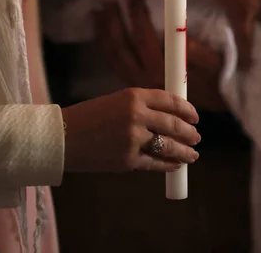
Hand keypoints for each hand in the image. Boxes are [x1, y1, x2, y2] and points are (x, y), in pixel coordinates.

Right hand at [62, 87, 199, 173]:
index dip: (187, 109)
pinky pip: (155, 163)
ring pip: (169, 146)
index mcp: (134, 95)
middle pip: (173, 123)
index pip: (170, 100)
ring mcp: (133, 139)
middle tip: (197, 136)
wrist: (63, 137)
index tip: (195, 116)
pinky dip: (169, 165)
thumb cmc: (89, 117)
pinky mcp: (127, 160)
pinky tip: (175, 165)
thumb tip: (170, 117)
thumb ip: (141, 107)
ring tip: (193, 155)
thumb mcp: (116, 102)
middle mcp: (136, 115)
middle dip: (189, 132)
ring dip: (185, 151)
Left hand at [95, 0, 226, 111]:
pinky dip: (105, 47)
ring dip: (106, 32)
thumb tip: (185, 39)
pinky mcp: (134, 84)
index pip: (144, 40)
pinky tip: (102, 32)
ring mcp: (136, 83)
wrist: (204, 116)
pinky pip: (114, 64)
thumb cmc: (214, 86)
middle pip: (122, 46)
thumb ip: (201, 55)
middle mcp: (144, 79)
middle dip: (116, 20)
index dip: (137, 17)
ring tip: (101, 10)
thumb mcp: (215, 68)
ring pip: (114, 55)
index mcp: (162, 73)